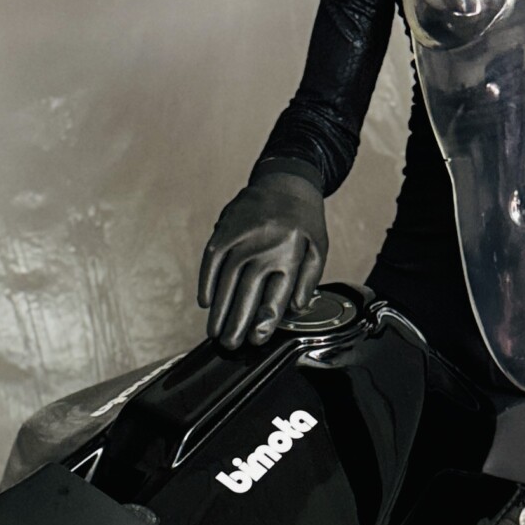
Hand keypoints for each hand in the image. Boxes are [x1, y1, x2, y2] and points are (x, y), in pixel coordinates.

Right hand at [198, 166, 328, 347]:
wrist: (286, 179)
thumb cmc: (304, 221)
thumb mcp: (319, 249)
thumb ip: (309, 281)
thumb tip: (295, 310)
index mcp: (291, 252)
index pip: (276, 294)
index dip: (265, 320)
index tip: (256, 338)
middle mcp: (265, 245)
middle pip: (247, 291)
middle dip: (237, 321)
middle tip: (230, 345)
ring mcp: (242, 236)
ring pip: (226, 279)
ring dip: (219, 309)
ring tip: (215, 333)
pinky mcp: (226, 228)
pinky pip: (212, 259)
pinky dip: (206, 282)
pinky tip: (205, 302)